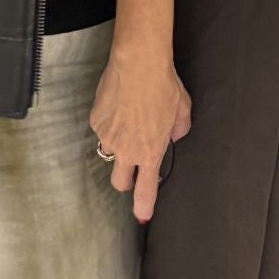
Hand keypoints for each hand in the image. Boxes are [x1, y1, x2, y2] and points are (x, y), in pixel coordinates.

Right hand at [90, 45, 191, 221]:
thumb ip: (178, 129)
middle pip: (120, 182)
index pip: (146, 189)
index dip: (144, 206)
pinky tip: (119, 102)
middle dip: (126, 179)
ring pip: (109, 150)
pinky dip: (110, 120)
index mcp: (149, 151)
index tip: (142, 216)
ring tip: (129, 117)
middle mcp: (126, 150)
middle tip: (133, 164)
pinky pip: (103, 127)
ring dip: (118, 143)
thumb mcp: (182, 109)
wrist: (138, 63)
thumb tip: (173, 135)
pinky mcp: (95, 121)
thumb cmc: (164, 85)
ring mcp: (107, 137)